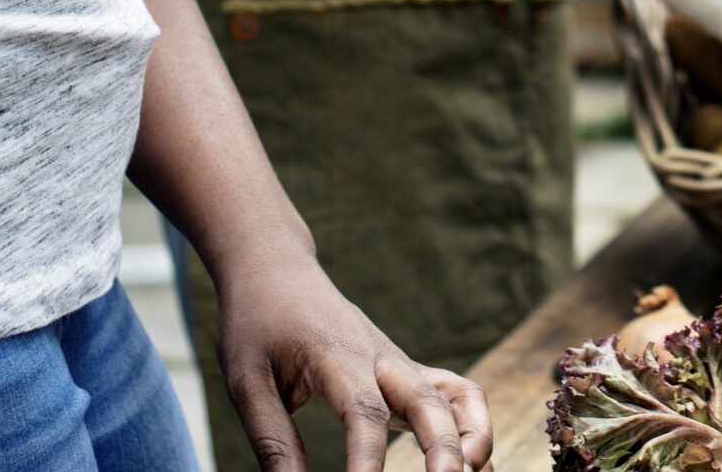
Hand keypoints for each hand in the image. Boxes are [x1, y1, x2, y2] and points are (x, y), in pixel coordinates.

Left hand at [212, 247, 491, 471]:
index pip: (363, 410)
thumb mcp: (246, 382)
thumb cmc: (257, 325)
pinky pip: (454, 394)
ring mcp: (399, 363)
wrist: (277, 270)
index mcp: (337, 355)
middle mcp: (380, 357)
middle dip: (443, 448)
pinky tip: (475, 465)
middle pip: (426, 400)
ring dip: (474, 434)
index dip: (367, 458)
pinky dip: (472, 426)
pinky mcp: (405, 372)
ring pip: (455, 394)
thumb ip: (272, 439)